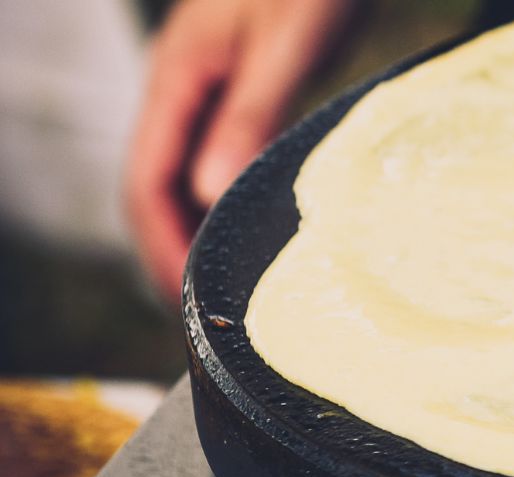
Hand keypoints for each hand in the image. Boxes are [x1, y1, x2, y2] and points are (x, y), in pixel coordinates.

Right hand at [124, 0, 355, 300]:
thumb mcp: (289, 46)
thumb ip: (251, 115)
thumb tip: (213, 194)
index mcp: (179, 79)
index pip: (146, 183)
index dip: (161, 246)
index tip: (185, 300)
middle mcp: (181, 85)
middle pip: (154, 185)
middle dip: (169, 249)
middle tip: (202, 314)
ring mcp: (205, 82)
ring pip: (179, 170)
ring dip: (192, 226)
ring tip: (219, 285)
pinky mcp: (236, 81)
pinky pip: (210, 152)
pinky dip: (217, 196)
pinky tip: (246, 222)